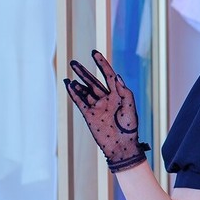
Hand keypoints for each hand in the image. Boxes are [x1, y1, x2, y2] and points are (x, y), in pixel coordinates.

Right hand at [64, 50, 149, 172]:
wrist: (122, 146)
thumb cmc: (130, 128)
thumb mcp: (131, 107)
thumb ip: (124, 91)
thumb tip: (116, 76)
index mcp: (118, 95)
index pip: (108, 75)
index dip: (102, 64)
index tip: (94, 53)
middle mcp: (107, 99)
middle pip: (93, 82)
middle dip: (84, 72)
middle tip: (73, 62)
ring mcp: (97, 107)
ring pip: (85, 91)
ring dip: (78, 83)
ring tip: (71, 73)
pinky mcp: (89, 115)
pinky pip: (79, 101)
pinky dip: (73, 93)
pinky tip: (68, 84)